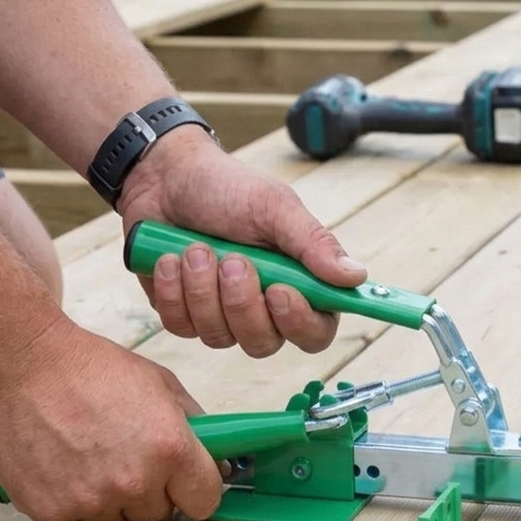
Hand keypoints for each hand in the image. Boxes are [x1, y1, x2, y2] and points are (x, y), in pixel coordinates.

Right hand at [0, 315, 220, 520]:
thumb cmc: (92, 368)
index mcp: (171, 449)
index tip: (186, 485)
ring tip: (90, 462)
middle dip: (150, 494)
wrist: (24, 365)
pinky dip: (71, 507)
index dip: (197, 492)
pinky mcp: (51, 511)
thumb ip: (194, 424)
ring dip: (109, 503)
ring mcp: (92, 500)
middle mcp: (135, 481)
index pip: (205, 501)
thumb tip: (216, 455)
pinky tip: (64, 471)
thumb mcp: (161, 384)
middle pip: (158, 516)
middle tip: (128, 462)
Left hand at [117, 127, 367, 357]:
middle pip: (264, 343)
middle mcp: (263, 308)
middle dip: (242, 303)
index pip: (316, 331)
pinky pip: (182, 327)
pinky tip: (170, 259)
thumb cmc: (226, 188)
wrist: (164, 177)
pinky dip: (173, 291)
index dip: (300, 322)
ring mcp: (222, 316)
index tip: (278, 291)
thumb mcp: (275, 207)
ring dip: (203, 291)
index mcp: (298, 283)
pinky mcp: (184, 315)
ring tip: (195, 249)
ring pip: (219, 337)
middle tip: (231, 260)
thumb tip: (356, 276)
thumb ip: (314, 243)